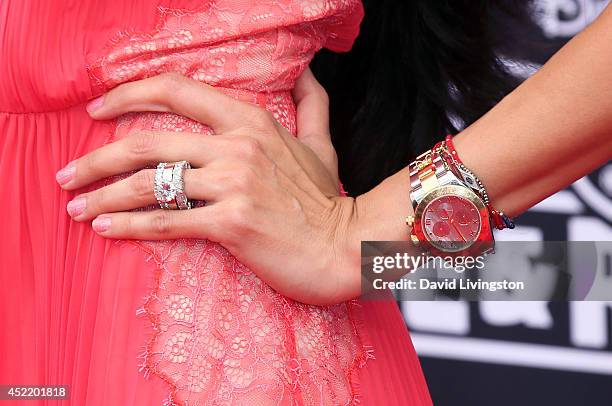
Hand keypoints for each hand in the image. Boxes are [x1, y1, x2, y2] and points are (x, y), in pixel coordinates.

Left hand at [56, 70, 360, 304]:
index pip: (176, 89)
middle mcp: (236, 146)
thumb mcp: (321, 144)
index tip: (97, 111)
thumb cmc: (326, 201)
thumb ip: (311, 104)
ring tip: (76, 205)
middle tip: (68, 173)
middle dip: (97, 158)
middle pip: (147, 142)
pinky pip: (165, 221)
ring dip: (103, 194)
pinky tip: (105, 229)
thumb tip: (305, 73)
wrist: (345, 247)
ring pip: (149, 182)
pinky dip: (128, 226)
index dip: (128, 94)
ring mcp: (232, 184)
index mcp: (250, 121)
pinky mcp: (230, 223)